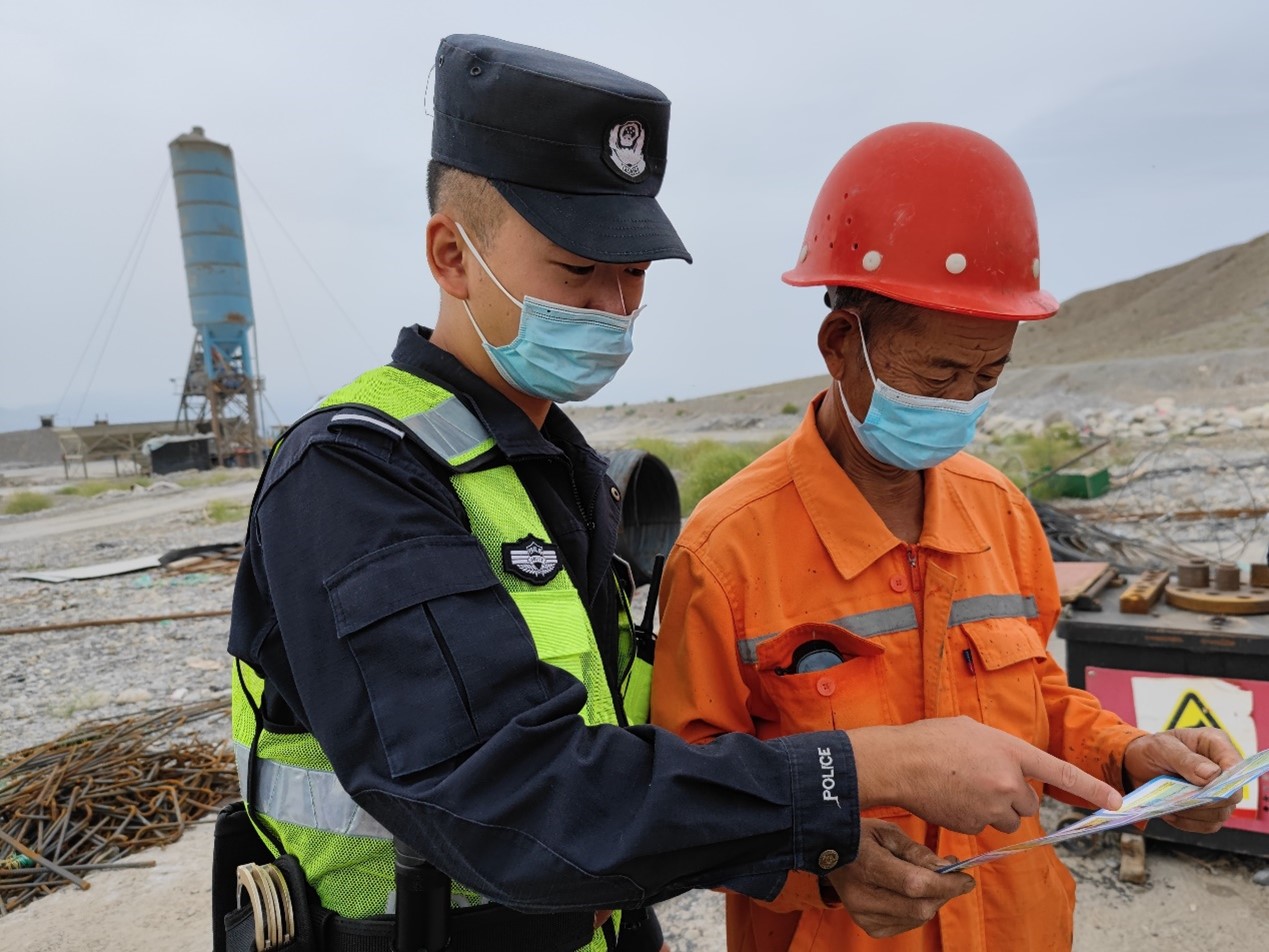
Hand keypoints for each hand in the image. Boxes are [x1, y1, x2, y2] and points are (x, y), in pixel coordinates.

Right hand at [825, 820, 974, 938]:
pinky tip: (915, 893)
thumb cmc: (861, 837)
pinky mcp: (869, 927)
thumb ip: (917, 852)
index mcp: (866, 866)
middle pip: (920, 907)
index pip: (915, 884)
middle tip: (954, 875)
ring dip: (934, 900)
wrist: (827, 853)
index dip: (946, 884)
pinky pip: (908, 923)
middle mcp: (863, 897)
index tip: (966, 877)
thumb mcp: (888, 832)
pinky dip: (919, 908)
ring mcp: (864, 916)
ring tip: (934, 878)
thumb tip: (946, 868)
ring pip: (918, 917)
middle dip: (945, 893)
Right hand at [851, 716, 1121, 834]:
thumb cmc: (930, 740)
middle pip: (1028, 803)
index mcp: (1010, 751)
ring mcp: (990, 806)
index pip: (1060, 773)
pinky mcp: (973, 825)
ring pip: (1007, 819)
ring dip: (993, 809)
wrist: (898, 763)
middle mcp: (1007, 781)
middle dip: (1011, 797)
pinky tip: (950, 798)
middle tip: (982, 780)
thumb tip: (1008, 765)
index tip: (1115, 801)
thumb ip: (999, 748)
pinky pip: (982, 826)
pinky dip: (970, 816)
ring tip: (962, 788)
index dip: (1091, 788)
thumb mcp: (972, 730)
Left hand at [1123, 728, 1241, 832]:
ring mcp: (1220, 792)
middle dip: (1206, 800)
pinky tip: (1170, 813)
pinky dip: (1188, 822)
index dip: (1226, 780)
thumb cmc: (1153, 749)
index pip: (1235, 766)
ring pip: (1221, 813)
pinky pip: (1208, 825)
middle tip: (1179, 798)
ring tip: (1170, 804)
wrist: (1138, 765)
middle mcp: (1223, 770)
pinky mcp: (1210, 810)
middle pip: (1232, 795)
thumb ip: (1186, 759)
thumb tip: (1212, 775)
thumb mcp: (1162, 747)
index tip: (1204, 787)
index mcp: (1216, 745)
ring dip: (1194, 813)